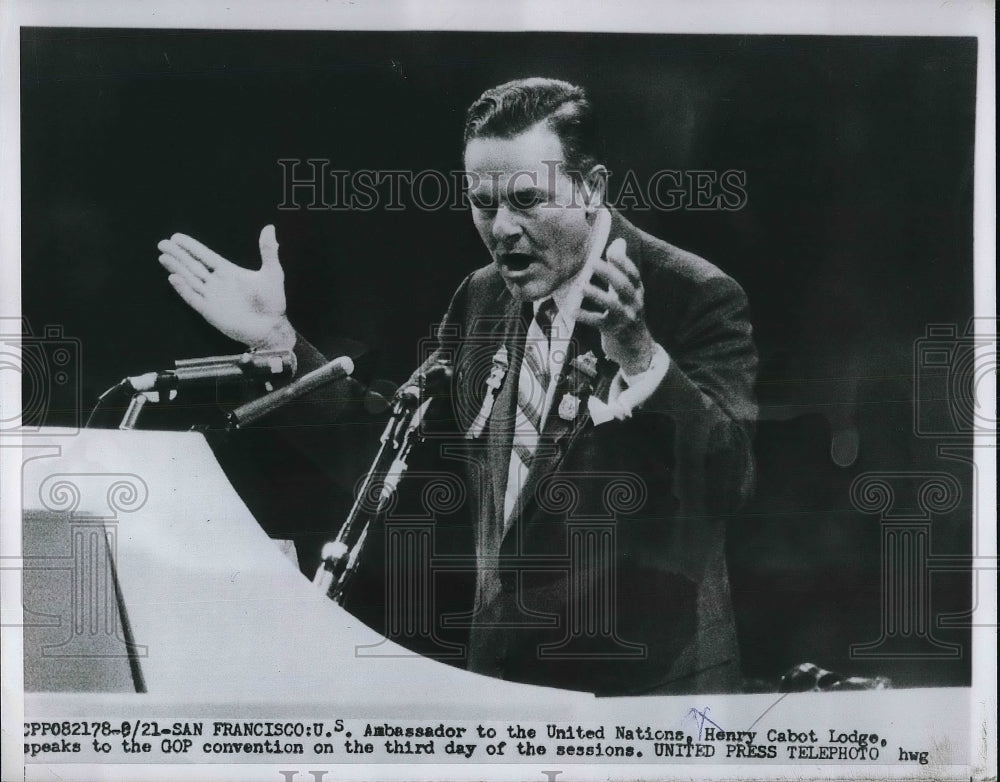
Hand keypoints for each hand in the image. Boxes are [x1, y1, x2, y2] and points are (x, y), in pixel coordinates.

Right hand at [157, 225, 295, 349]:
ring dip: (177, 268)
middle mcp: (217, 283)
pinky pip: (193, 298)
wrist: (271, 327)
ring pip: (190, 279)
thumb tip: (270, 227)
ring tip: (163, 257)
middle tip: (163, 243)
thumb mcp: (272, 272)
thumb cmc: (273, 301)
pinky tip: (173, 278)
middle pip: (193, 265)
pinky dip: (183, 288)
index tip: (176, 237)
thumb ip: (268, 250)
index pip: (205, 256)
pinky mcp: (210, 312)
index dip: (191, 247)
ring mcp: (212, 297)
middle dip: (178, 255)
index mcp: (229, 272)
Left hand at [577, 238, 654, 374]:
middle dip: (610, 274)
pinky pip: (598, 322)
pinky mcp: (614, 331)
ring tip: (582, 287)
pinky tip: (572, 311)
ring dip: (597, 295)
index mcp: (637, 292)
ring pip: (612, 304)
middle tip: (594, 264)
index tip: (611, 251)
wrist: (637, 349)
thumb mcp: (627, 292)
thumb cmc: (627, 315)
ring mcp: (625, 318)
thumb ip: (620, 269)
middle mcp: (634, 304)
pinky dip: (585, 316)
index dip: (624, 263)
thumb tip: (618, 242)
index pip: (633, 274)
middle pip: (624, 286)